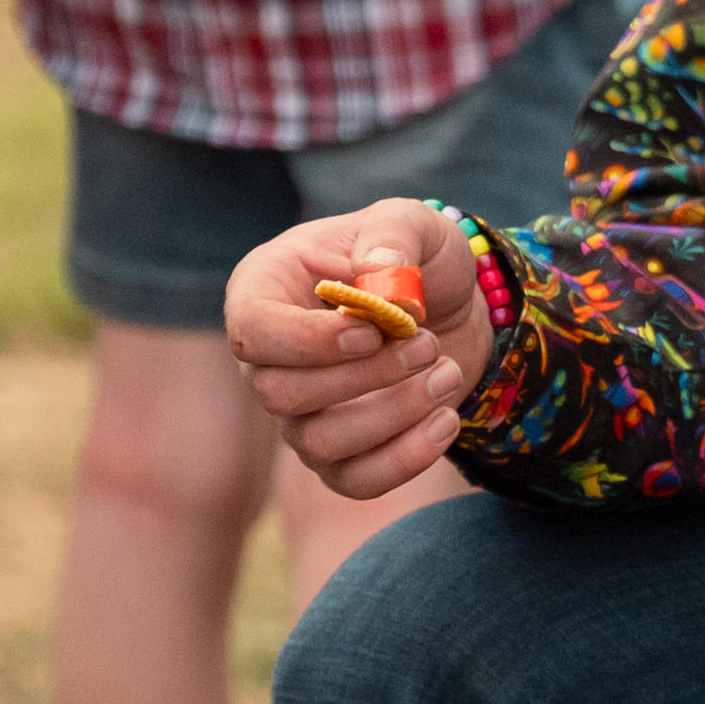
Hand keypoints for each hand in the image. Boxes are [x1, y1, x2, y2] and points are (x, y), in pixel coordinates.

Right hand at [222, 196, 494, 501]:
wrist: (451, 307)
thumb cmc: (415, 257)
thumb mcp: (412, 222)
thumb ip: (392, 234)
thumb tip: (377, 273)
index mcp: (264, 290)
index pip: (253, 331)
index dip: (308, 341)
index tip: (373, 329)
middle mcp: (269, 358)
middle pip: (279, 394)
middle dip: (364, 376)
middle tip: (427, 345)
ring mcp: (299, 412)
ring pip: (317, 443)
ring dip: (393, 414)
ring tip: (447, 373)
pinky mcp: (339, 452)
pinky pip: (354, 481)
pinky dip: (404, 459)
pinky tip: (446, 420)